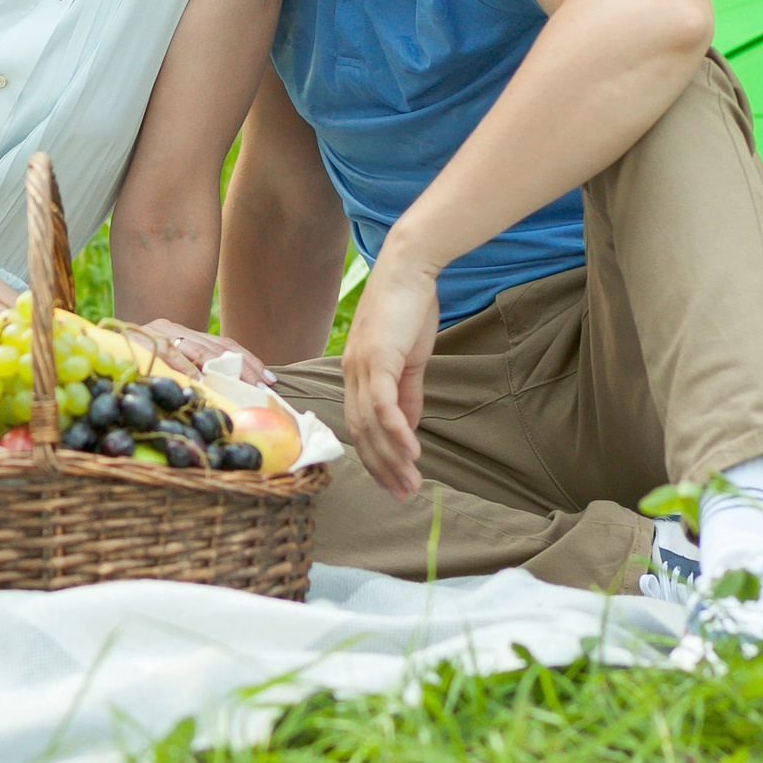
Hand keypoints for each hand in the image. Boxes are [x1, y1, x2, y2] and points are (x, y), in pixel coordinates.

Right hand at [139, 318, 272, 384]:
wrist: (91, 345)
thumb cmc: (133, 365)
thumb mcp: (168, 366)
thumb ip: (193, 372)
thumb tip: (232, 395)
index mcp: (183, 333)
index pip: (224, 344)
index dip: (249, 361)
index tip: (270, 382)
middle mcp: (171, 328)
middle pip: (217, 347)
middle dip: (244, 369)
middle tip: (262, 389)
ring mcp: (156, 334)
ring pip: (198, 350)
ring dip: (223, 371)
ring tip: (242, 388)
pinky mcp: (141, 342)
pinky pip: (169, 356)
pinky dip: (186, 369)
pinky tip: (201, 382)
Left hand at [340, 255, 438, 497]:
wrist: (409, 269)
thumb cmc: (408, 309)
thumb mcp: (409, 359)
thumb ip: (408, 394)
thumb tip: (409, 427)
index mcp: (356, 375)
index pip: (360, 427)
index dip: (375, 457)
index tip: (394, 482)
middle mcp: (351, 374)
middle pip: (361, 433)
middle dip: (382, 468)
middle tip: (403, 494)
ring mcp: (362, 366)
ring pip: (371, 424)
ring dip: (392, 457)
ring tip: (411, 482)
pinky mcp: (377, 358)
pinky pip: (383, 403)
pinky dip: (396, 430)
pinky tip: (410, 452)